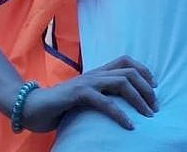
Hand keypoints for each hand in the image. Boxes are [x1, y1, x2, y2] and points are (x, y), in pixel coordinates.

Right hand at [19, 55, 157, 131]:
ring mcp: (87, 82)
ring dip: (139, 99)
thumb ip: (101, 95)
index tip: (154, 87)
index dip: (143, 70)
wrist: (30, 106)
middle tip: (155, 107)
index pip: (125, 61)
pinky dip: (120, 114)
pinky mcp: (78, 94)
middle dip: (147, 88)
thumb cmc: (59, 106)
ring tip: (148, 115)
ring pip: (122, 82)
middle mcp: (94, 74)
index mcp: (97, 73)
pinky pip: (105, 101)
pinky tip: (129, 125)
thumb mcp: (85, 98)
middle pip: (129, 72)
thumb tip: (122, 104)